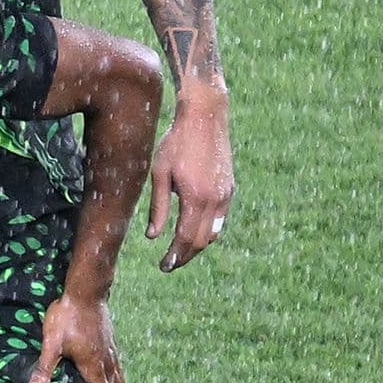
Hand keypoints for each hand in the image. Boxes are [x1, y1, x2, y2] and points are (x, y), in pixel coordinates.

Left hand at [27, 291, 125, 382]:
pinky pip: (117, 366)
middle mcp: (106, 361)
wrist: (86, 293)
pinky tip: (111, 377)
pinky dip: (117, 379)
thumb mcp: (51, 343)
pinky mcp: (110, 342)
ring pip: (119, 378)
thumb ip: (45, 367)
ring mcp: (111, 351)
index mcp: (93, 366)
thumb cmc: (67, 316)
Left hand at [148, 84, 233, 270]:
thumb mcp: (159, 174)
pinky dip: (207, 230)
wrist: (206, 117)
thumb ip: (158, 207)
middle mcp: (215, 199)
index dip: (175, 256)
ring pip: (213, 232)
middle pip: (202, 241)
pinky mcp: (230, 188)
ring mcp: (226, 194)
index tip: (164, 266)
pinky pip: (220, 219)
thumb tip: (153, 237)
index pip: (186, 238)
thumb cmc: (176, 142)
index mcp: (196, 197)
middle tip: (169, 264)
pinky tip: (192, 231)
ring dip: (197, 246)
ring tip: (180, 251)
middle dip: (186, 256)